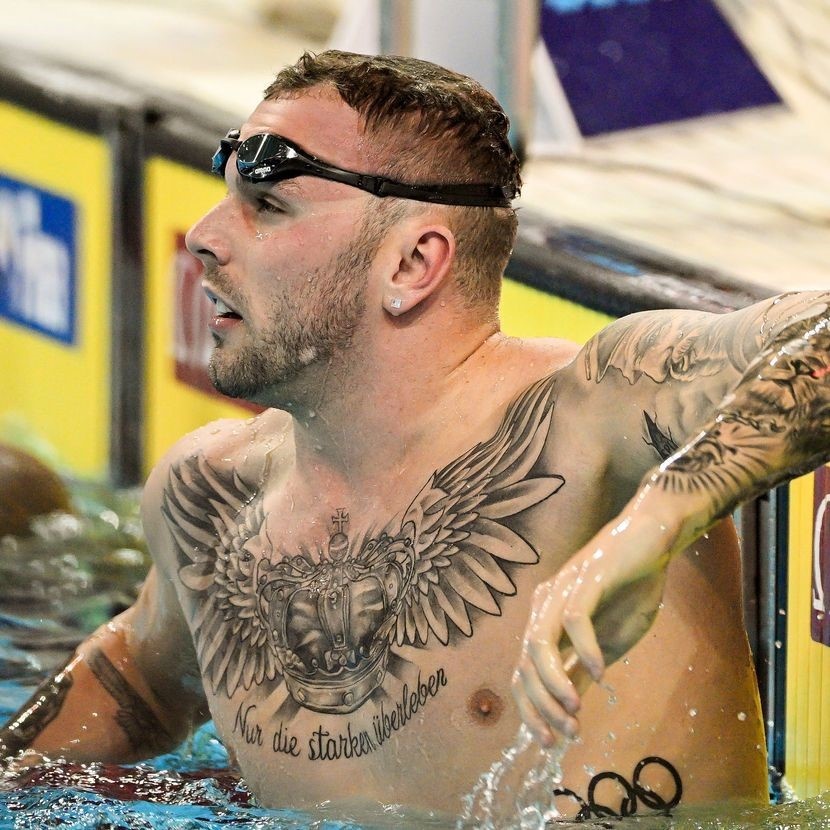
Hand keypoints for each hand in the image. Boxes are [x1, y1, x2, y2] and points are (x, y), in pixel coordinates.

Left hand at [512, 490, 684, 745]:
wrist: (651, 540)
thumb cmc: (630, 588)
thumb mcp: (607, 642)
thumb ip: (581, 668)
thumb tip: (567, 707)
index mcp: (544, 620)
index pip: (521, 673)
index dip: (530, 711)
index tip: (550, 742)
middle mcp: (544, 604)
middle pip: (524, 663)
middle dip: (541, 705)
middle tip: (566, 733)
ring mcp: (563, 589)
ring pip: (539, 642)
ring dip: (554, 683)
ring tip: (575, 711)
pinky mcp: (587, 578)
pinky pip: (573, 618)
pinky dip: (584, 649)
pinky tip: (600, 671)